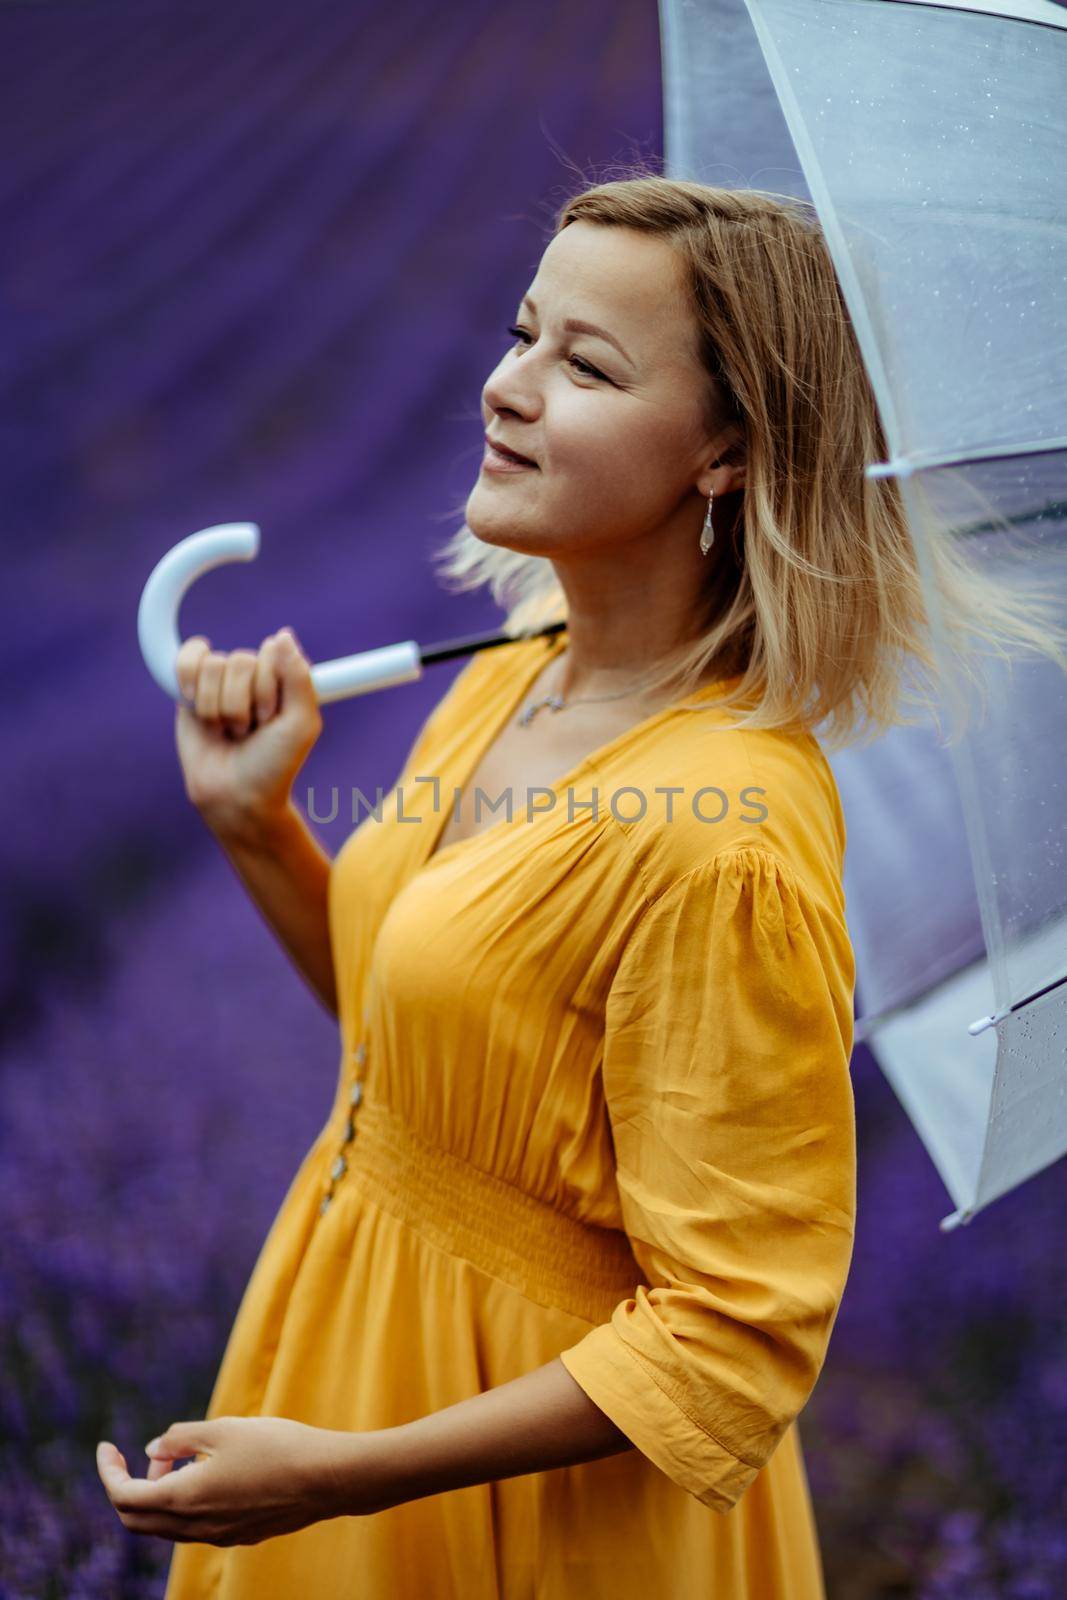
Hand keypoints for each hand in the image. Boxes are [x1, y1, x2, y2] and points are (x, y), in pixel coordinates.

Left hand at [95, 1416, 390, 1544]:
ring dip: (159, 1495)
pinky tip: (209, 1473)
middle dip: (128, 1487)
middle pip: (137, 1521)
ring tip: (182, 1457)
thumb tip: (152, 1451)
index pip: (123, 1497)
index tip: (106, 1445)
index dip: (108, 1471)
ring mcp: (218, 1536)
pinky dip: (183, 1503)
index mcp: (184, 1499)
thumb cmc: (276, 1446)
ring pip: (166, 1527)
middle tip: (143, 1455)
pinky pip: (194, 1527)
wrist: (327, 1478)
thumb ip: (180, 1439)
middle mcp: (196, 1527)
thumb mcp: (223, 1429)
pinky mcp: (239, 1534)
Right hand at [174, 626, 322, 840]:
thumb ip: (299, 677)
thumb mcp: (302, 724)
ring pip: (213, 666)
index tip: (272, 720)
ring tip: (228, 730)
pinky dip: (190, 681)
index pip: (271, 652)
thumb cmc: (274, 764)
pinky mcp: (190, 690)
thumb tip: (282, 634)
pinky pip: (187, 660)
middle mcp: (253, 676)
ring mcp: (221, 681)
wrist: (235, 795)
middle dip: (243, 704)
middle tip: (249, 730)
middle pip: (240, 660)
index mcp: (283, 679)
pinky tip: (196, 705)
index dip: (268, 690)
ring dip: (220, 707)